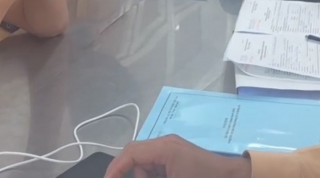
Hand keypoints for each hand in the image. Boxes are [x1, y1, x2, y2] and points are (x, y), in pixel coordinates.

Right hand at [105, 136, 251, 177]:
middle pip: (136, 159)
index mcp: (164, 147)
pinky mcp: (179, 158)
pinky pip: (158, 167)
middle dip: (134, 175)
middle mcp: (166, 143)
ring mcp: (173, 150)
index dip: (115, 169)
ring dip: (146, 177)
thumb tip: (135, 176)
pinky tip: (168, 177)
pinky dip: (156, 175)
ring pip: (147, 165)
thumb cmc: (205, 177)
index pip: (130, 153)